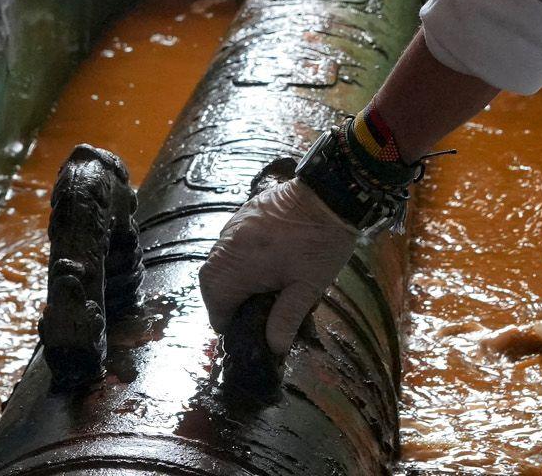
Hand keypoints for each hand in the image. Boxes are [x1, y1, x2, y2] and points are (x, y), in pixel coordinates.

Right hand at [199, 177, 359, 354]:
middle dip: (226, 300)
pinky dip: (239, 257)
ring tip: (258, 289)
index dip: (229, 324)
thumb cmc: (319, 243)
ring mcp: (233, 226)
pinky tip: (262, 262)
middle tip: (252, 312)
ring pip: (219, 261)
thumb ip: (286, 319)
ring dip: (231, 278)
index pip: (216, 306)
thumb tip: (274, 348)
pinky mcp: (244, 213)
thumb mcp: (307, 287)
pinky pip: (231, 242)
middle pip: (211, 283)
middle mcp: (226, 246)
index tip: (248, 331)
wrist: (330, 193)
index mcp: (236, 267)